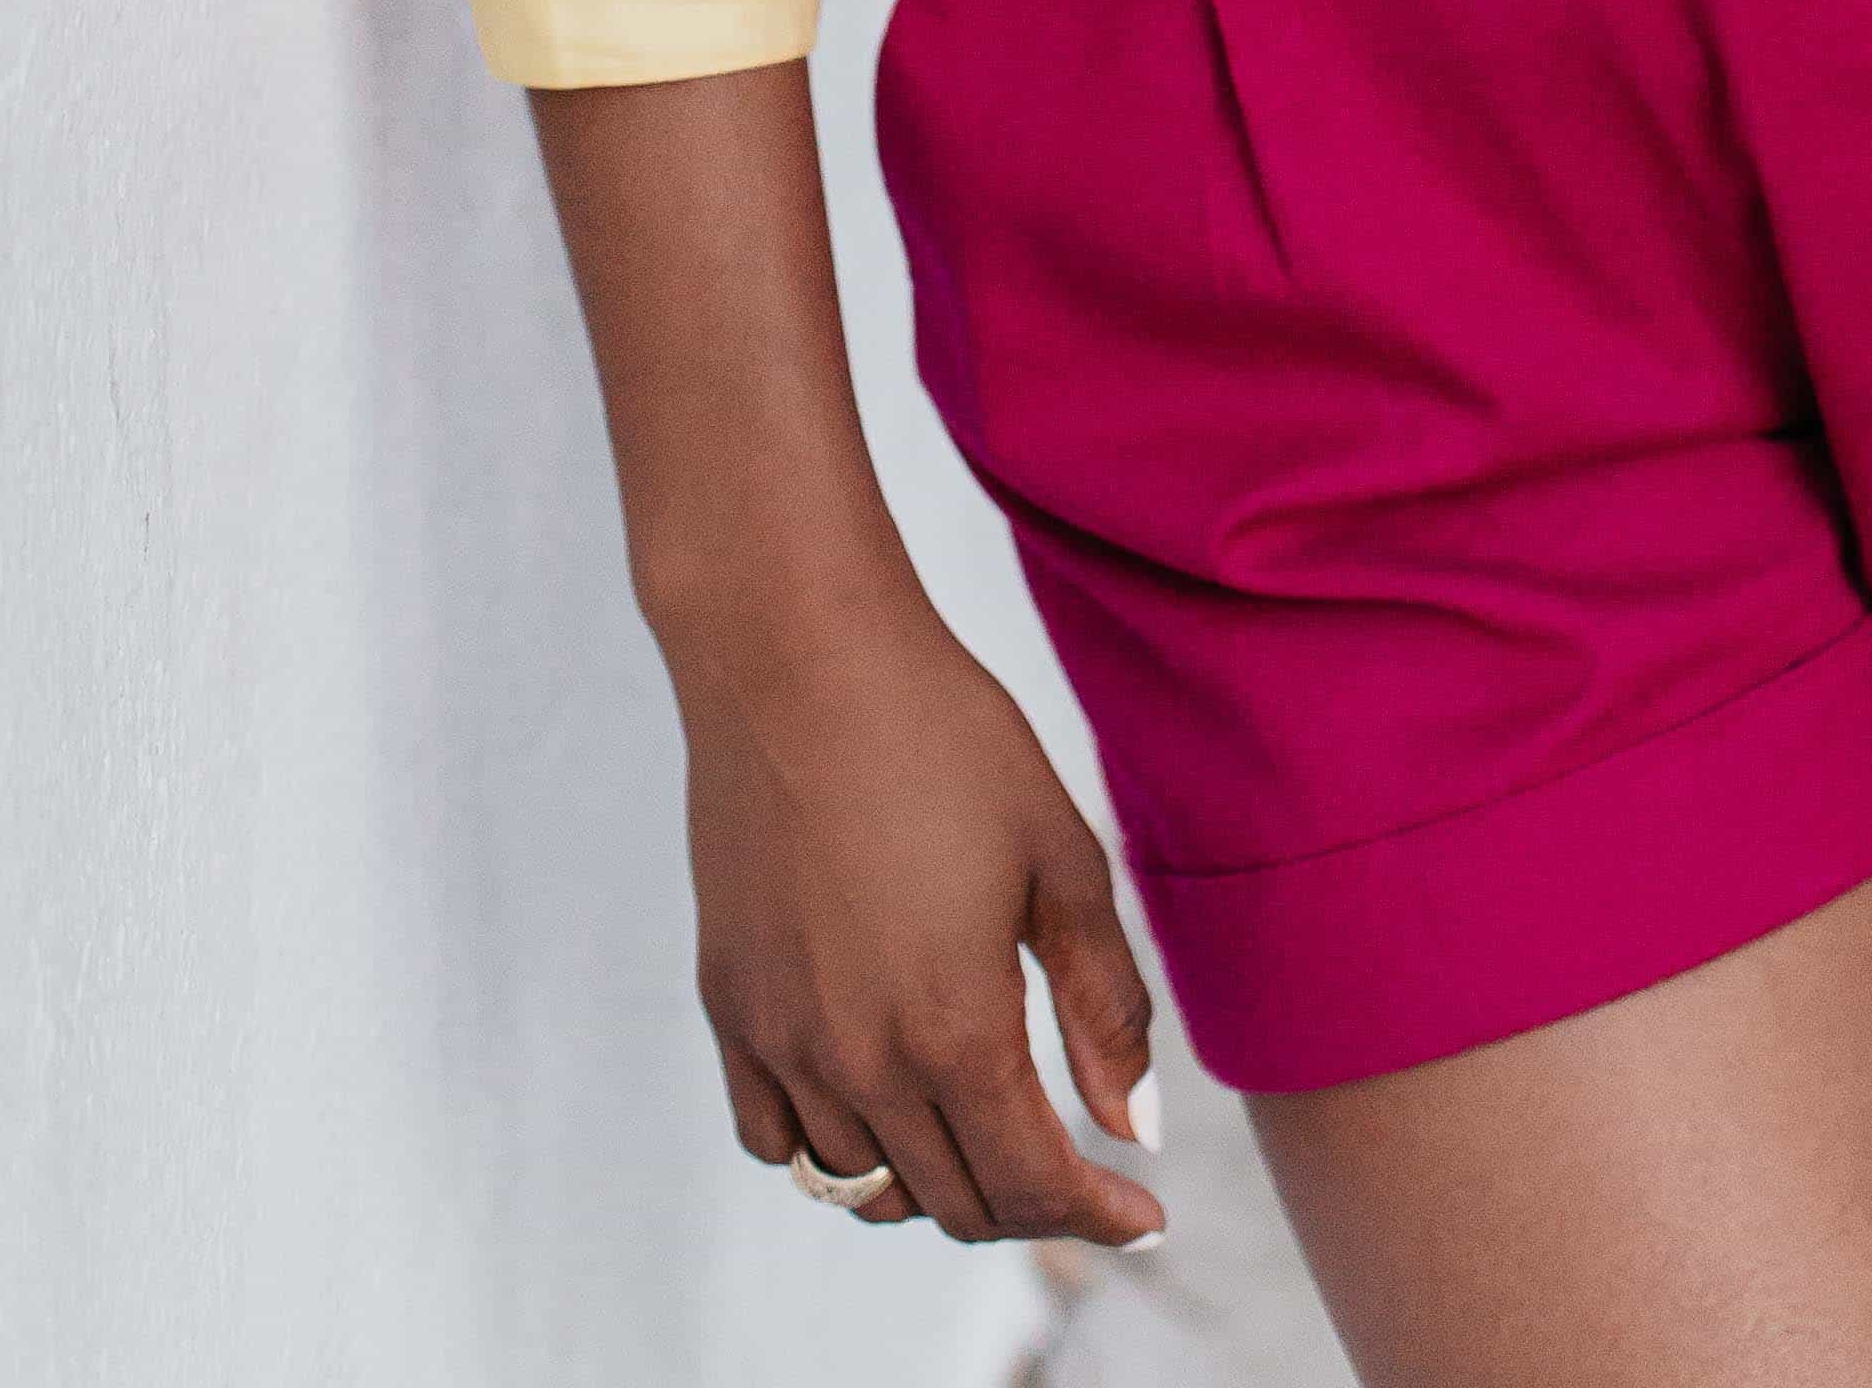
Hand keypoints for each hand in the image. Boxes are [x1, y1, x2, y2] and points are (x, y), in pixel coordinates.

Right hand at [670, 587, 1165, 1253]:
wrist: (796, 656)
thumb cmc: (944, 735)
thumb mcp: (1060, 856)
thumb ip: (1103, 1007)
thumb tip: (1136, 1128)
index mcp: (956, 1031)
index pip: (1031, 1189)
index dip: (1097, 1216)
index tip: (1141, 1214)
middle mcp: (860, 1063)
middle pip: (953, 1203)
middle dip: (1028, 1201)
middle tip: (1075, 1160)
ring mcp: (782, 1042)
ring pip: (866, 1185)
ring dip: (937, 1176)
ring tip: (985, 1120)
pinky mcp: (729, 1007)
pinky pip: (778, 1139)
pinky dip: (837, 1148)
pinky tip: (878, 1095)